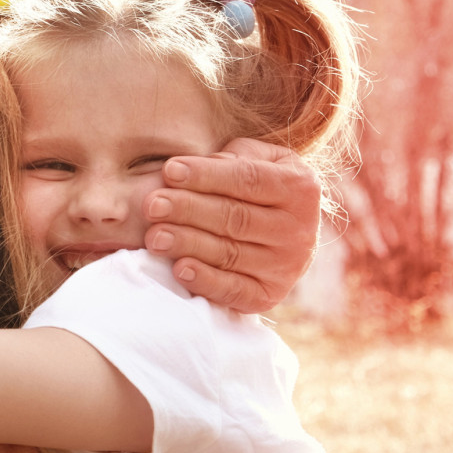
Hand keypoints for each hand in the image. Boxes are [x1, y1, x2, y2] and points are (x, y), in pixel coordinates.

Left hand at [142, 138, 321, 312]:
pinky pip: (235, 290)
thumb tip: (202, 166)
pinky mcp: (269, 295)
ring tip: (154, 236)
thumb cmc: (261, 184)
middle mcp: (298, 229)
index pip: (248, 179)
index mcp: (299, 187)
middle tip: (152, 205)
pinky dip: (206, 281)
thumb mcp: (261, 158)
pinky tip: (179, 269)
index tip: (170, 170)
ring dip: (188, 244)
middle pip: (235, 218)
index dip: (207, 175)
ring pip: (230, 253)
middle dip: (188, 209)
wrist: (291, 231)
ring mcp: (286, 266)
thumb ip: (235, 157)